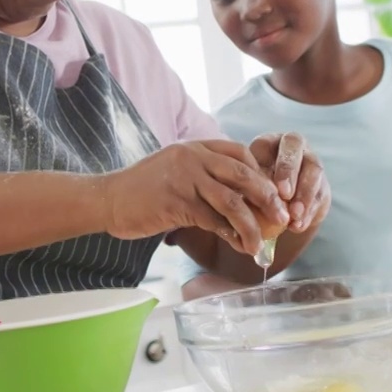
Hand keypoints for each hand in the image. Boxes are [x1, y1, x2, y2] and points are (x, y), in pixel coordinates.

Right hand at [100, 140, 286, 254]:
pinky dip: (230, 235)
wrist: (108, 199)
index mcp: (196, 146)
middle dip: (268, 198)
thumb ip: (205, 176)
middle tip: (283, 218)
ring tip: (261, 243)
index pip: (240, 153)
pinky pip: (213, 221)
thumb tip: (241, 198)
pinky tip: (238, 245)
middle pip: (243, 174)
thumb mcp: (177, 171)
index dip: (262, 174)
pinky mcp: (176, 202)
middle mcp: (193, 157)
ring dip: (252, 225)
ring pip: (232, 201)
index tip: (275, 195)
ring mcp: (185, 178)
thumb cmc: (144, 190)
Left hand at [247, 132, 329, 232]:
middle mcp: (292, 146)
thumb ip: (245, 187)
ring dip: (304, 194)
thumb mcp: (246, 187)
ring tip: (294, 215)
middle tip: (284, 194)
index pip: (266, 144)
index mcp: (267, 142)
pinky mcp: (322, 184)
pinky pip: (319, 194)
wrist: (279, 208)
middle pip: (294, 146)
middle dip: (289, 171)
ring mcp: (311, 161)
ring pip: (314, 170)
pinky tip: (298, 225)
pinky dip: (309, 211)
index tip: (265, 184)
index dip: (263, 160)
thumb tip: (240, 195)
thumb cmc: (253, 192)